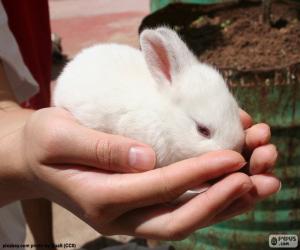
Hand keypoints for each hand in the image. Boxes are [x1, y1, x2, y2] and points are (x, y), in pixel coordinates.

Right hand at [6, 107, 276, 239]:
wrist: (34, 160)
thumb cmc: (44, 143)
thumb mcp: (59, 136)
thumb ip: (100, 149)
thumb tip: (146, 157)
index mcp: (99, 198)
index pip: (159, 187)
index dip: (199, 173)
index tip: (235, 156)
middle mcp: (119, 216)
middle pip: (180, 219)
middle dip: (223, 201)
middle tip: (262, 180)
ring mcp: (130, 215)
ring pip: (185, 219)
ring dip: (225, 204)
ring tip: (262, 183)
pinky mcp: (138, 206)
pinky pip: (180, 208)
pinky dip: (210, 197)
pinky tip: (235, 184)